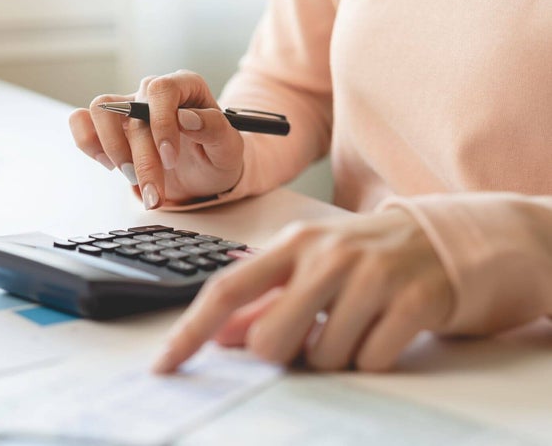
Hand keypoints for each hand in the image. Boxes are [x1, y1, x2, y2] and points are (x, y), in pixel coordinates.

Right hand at [68, 70, 243, 208]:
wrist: (204, 175)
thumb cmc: (216, 157)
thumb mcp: (228, 148)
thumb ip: (213, 128)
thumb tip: (185, 117)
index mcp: (186, 87)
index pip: (162, 89)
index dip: (161, 123)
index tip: (170, 158)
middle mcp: (153, 92)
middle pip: (131, 110)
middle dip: (142, 158)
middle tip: (154, 192)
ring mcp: (129, 107)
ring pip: (100, 110)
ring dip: (113, 150)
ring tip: (132, 177)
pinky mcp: (111, 127)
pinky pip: (82, 120)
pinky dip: (88, 143)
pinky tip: (109, 164)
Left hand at [153, 209, 454, 372]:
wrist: (441, 241)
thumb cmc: (361, 257)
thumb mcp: (308, 267)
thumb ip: (263, 301)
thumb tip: (221, 336)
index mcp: (293, 244)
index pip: (228, 290)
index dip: (191, 331)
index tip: (165, 364)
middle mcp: (329, 255)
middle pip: (271, 340)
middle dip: (284, 354)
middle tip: (311, 334)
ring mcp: (374, 276)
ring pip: (323, 358)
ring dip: (334, 355)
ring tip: (354, 323)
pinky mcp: (414, 301)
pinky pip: (371, 361)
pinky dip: (371, 358)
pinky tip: (382, 328)